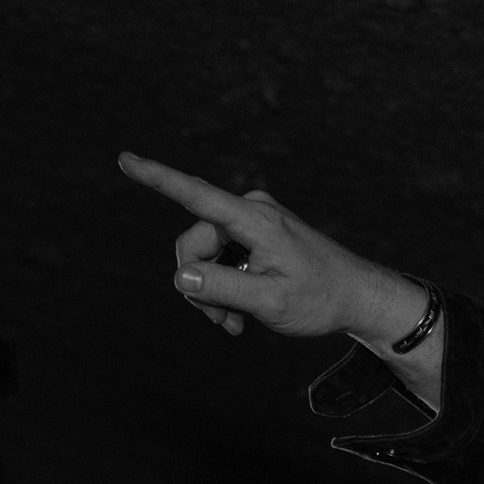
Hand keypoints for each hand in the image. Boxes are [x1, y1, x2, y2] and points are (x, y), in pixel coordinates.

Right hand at [115, 152, 427, 348]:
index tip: (125, 159)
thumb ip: (222, 288)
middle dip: (198, 285)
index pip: (196, 196)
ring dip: (211, 292)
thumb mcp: (269, 302)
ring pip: (204, 256)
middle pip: (194, 244)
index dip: (157, 178)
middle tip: (220, 323)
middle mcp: (251, 210)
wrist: (358, 298)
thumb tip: (180, 275)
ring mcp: (253, 221)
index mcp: (255, 219)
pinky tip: (238, 315)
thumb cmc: (320, 299)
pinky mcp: (256, 235)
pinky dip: (225, 286)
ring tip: (232, 324)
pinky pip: (222, 258)